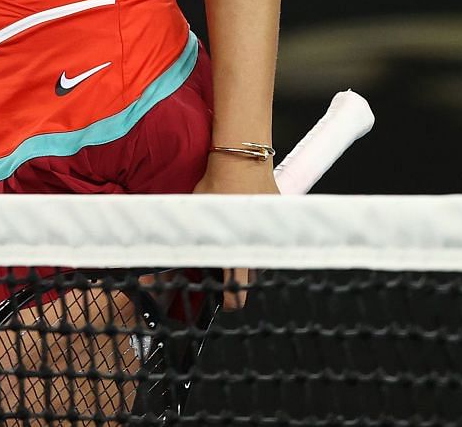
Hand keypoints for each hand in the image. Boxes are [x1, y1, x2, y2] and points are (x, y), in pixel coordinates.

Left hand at [193, 151, 278, 308]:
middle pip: (251, 275)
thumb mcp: (196, 211)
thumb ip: (193, 234)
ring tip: (233, 244)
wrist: (242, 157)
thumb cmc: (216, 182)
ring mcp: (272, 230)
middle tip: (224, 269)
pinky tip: (246, 225)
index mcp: (237, 245)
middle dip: (238, 276)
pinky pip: (269, 236)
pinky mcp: (280, 216)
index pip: (237, 285)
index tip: (226, 303)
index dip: (232, 299)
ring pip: (262, 255)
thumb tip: (181, 249)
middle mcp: (258, 242)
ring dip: (249, 256)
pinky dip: (258, 236)